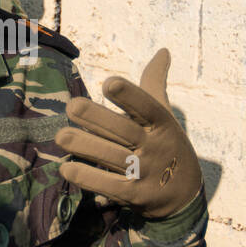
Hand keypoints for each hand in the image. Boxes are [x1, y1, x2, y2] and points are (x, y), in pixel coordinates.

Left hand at [55, 48, 201, 218]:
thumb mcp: (165, 115)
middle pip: (124, 131)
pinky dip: (86, 177)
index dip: (129, 95)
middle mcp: (155, 147)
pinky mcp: (134, 196)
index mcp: (162, 123)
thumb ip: (154, 83)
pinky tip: (66, 168)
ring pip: (111, 158)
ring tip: (61, 137)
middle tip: (71, 106)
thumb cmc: (166, 144)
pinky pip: (108, 186)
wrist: (184, 196)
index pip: (147, 107)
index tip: (108, 83)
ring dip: (84, 147)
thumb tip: (163, 50)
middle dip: (96, 118)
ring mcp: (145, 172)